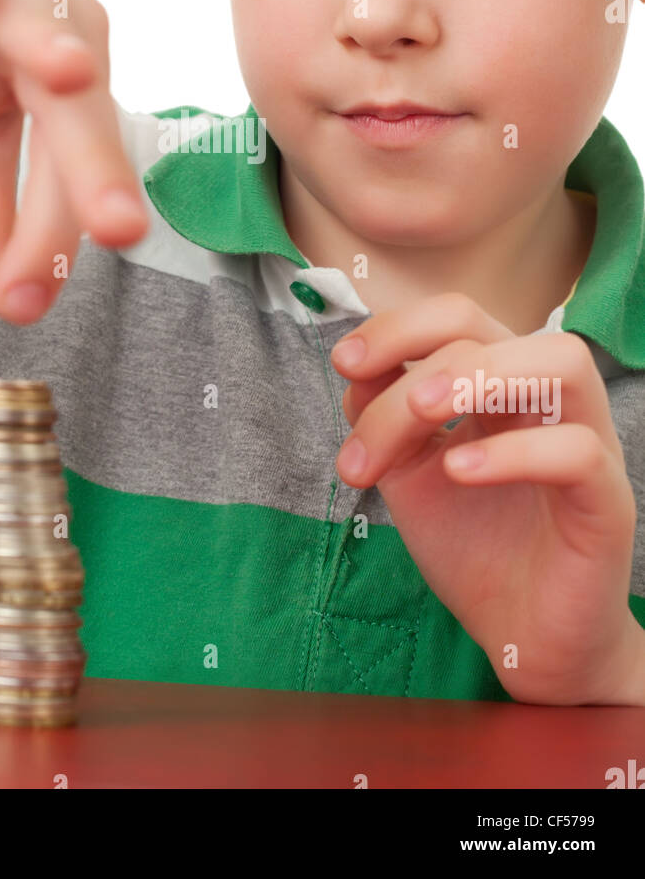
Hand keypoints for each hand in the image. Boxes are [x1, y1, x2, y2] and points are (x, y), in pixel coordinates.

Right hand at [0, 0, 148, 324]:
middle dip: (93, 165)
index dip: (49, 236)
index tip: (23, 308)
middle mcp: (45, 24)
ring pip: (22, 14)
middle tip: (118, 232)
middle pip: (74, 102)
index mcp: (63, 80)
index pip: (67, 171)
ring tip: (71, 75)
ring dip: (45, 41)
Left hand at [330, 292, 641, 703]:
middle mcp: (546, 400)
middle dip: (416, 357)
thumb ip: (383, 416)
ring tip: (423, 415)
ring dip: (476, 377)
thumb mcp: (408, 472)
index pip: (456, 316)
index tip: (344, 362)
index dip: (396, 326)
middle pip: (490, 327)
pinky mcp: (608, 501)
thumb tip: (356, 367)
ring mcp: (587, 442)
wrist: (520, 635)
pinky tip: (460, 472)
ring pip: (561, 361)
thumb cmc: (473, 546)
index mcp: (500, 385)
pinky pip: (578, 451)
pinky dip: (513, 452)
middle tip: (372, 412)